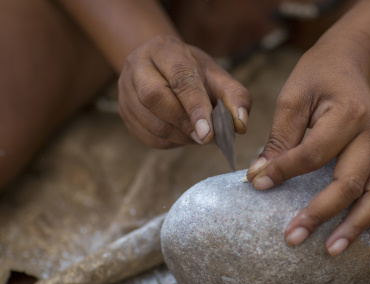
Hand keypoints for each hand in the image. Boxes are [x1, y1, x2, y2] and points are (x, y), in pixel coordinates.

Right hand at [118, 35, 250, 147]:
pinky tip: (182, 136)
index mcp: (164, 49)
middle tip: (205, 136)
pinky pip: (146, 136)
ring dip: (179, 136)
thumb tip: (241, 124)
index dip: (195, 107)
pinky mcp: (124, 112)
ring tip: (197, 135)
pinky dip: (169, 142)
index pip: (178, 78)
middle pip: (154, 97)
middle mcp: (137, 65)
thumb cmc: (194, 73)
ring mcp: (125, 89)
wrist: (164, 69)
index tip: (209, 132)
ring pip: (150, 122)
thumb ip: (236, 97)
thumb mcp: (218, 77)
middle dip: (184, 122)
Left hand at [246, 43, 369, 255]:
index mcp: (347, 115)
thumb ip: (280, 138)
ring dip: (357, 225)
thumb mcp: (292, 97)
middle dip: (320, 215)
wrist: (351, 63)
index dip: (284, 172)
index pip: (313, 155)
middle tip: (293, 239)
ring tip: (333, 249)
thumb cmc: (318, 77)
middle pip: (350, 184)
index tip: (258, 185)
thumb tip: (259, 176)